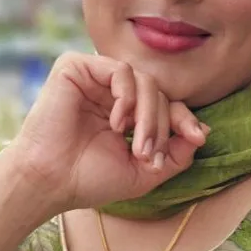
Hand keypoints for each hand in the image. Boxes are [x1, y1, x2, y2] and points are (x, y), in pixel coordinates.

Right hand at [13, 52, 208, 212]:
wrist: (48, 182)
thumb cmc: (87, 180)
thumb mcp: (143, 172)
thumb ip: (175, 154)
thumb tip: (203, 132)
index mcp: (122, 113)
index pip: (163, 104)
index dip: (182, 118)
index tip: (195, 136)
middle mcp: (108, 93)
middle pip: (157, 92)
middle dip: (161, 125)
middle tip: (148, 155)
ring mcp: (92, 79)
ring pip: (143, 80)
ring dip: (148, 115)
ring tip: (136, 144)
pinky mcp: (75, 68)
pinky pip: (119, 69)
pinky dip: (127, 96)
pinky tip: (116, 122)